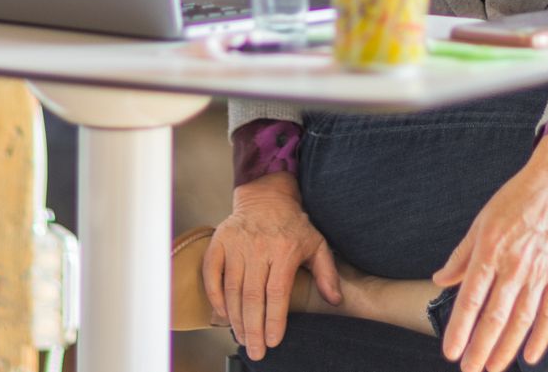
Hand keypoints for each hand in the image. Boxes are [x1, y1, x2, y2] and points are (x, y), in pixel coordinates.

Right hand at [203, 172, 341, 359]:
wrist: (267, 197)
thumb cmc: (294, 225)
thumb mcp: (317, 244)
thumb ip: (327, 273)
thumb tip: (335, 300)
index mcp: (284, 249)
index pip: (277, 292)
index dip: (274, 319)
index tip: (273, 341)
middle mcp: (258, 247)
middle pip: (253, 296)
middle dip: (253, 328)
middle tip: (255, 351)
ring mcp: (236, 244)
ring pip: (232, 289)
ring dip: (236, 318)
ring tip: (242, 338)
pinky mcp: (219, 242)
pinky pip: (212, 274)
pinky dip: (215, 297)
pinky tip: (223, 315)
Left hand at [433, 135, 547, 370]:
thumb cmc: (516, 199)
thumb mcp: (481, 221)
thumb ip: (461, 255)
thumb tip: (440, 281)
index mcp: (490, 250)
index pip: (471, 299)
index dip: (460, 329)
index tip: (450, 351)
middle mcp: (515, 266)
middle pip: (495, 317)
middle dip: (481, 348)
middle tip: (470, 370)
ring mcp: (541, 273)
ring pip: (521, 321)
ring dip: (506, 349)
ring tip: (493, 368)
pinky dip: (541, 337)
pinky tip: (530, 356)